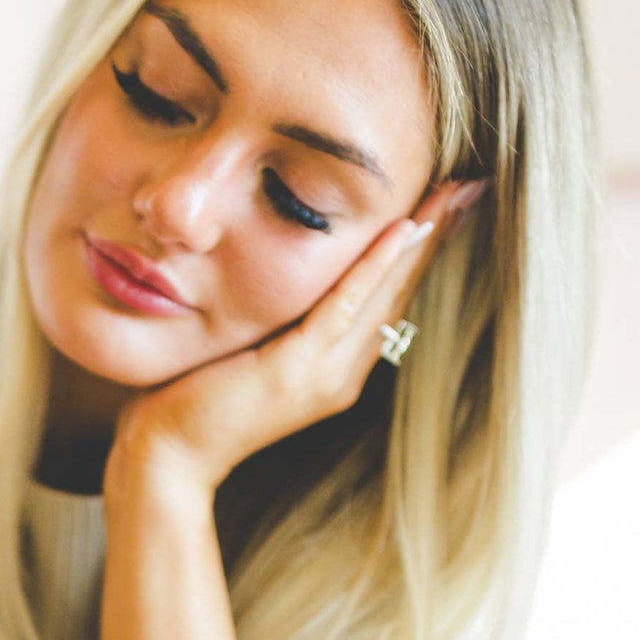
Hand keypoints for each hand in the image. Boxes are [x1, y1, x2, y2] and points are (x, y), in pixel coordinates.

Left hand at [104, 178, 489, 497]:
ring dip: (422, 241)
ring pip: (385, 295)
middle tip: (472, 183)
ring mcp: (325, 376)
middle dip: (437, 235)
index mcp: (337, 368)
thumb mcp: (247, 347)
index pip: (388, 297)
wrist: (166, 456)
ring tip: (455, 193)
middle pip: (400, 291)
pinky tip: (403, 228)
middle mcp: (343, 373)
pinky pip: (345, 308)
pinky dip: (376, 267)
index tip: (449, 199)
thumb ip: (277, 318)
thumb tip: (280, 272)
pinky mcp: (296, 370)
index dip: (421, 249)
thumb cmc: (191, 398)